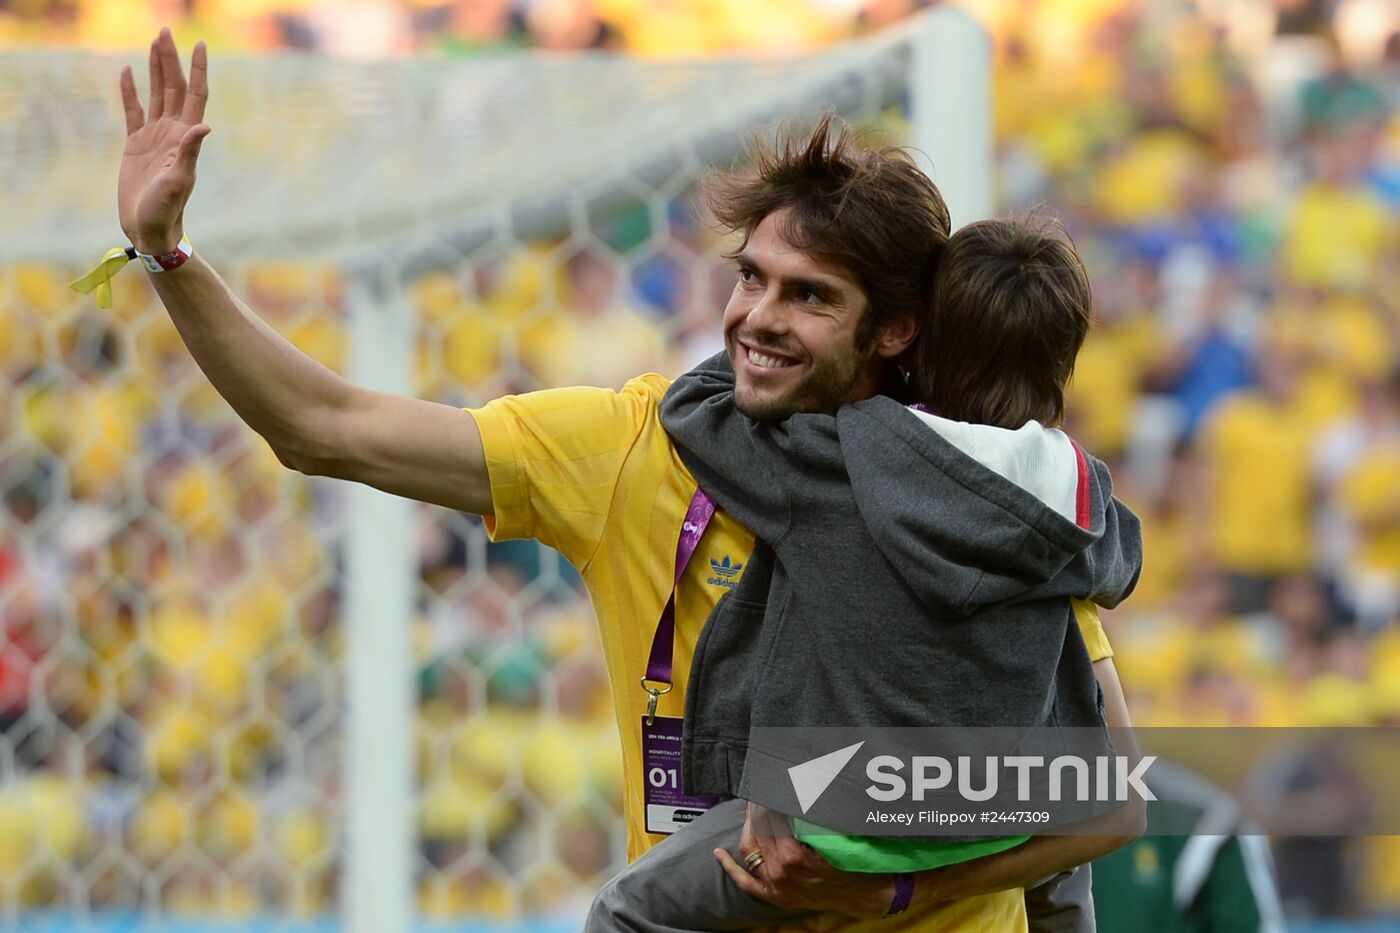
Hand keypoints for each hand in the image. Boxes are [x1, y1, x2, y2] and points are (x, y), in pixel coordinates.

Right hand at [118, 28, 210, 255]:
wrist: (149, 228)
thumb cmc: (167, 209)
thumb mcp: (179, 180)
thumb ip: (189, 153)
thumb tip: (204, 126)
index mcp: (186, 138)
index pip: (195, 95)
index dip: (197, 70)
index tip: (199, 45)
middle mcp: (173, 132)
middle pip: (175, 87)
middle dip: (171, 59)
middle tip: (166, 31)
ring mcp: (155, 136)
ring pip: (157, 94)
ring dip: (156, 69)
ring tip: (155, 42)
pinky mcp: (135, 144)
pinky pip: (133, 110)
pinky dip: (130, 91)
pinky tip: (127, 72)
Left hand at [713, 803, 894, 919]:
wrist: (865, 895)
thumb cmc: (856, 860)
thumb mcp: (837, 833)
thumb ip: (811, 814)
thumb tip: (794, 787)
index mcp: (793, 855)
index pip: (769, 817)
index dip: (766, 796)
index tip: (766, 779)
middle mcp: (779, 871)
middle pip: (758, 829)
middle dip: (758, 805)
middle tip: (760, 787)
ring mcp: (775, 885)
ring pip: (749, 849)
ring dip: (747, 826)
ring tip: (751, 807)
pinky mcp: (775, 895)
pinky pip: (746, 882)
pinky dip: (731, 867)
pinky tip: (719, 853)